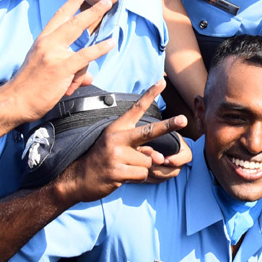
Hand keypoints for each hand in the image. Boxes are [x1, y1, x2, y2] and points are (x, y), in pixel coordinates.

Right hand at [2, 0, 115, 123]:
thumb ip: (71, 69)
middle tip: (107, 1)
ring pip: (81, 43)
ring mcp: (54, 54)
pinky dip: (100, 49)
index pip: (59, 16)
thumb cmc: (29, 88)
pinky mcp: (61, 67)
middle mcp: (48, 43)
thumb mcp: (47, 70)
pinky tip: (110, 43)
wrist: (14, 101)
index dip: (72, 2)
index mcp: (43, 40)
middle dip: (93, 10)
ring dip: (91, 55)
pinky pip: (86, 55)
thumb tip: (89, 77)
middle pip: (74, 21)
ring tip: (98, 55)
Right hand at [53, 81, 188, 202]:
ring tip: (125, 167)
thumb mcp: (117, 146)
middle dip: (168, 125)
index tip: (162, 82)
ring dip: (143, 167)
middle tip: (183, 119)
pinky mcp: (117, 172)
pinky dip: (138, 178)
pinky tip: (123, 176)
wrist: (77, 179)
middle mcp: (116, 138)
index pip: (136, 108)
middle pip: (149, 131)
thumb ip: (140, 148)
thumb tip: (159, 158)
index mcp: (117, 128)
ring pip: (149, 160)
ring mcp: (116, 155)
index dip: (150, 94)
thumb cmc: (101, 159)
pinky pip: (142, 174)